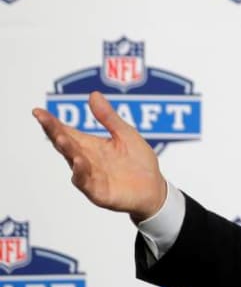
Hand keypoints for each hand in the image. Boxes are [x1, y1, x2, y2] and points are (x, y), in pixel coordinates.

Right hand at [32, 91, 167, 221]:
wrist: (155, 189)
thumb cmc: (139, 161)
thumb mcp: (125, 134)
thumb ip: (108, 118)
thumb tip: (93, 94)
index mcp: (90, 146)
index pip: (66, 132)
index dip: (52, 123)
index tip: (38, 111)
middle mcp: (86, 160)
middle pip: (66, 145)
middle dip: (54, 132)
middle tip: (43, 119)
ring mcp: (91, 177)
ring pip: (74, 163)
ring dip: (67, 151)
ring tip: (61, 138)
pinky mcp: (99, 192)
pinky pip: (87, 183)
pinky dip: (81, 173)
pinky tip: (79, 162)